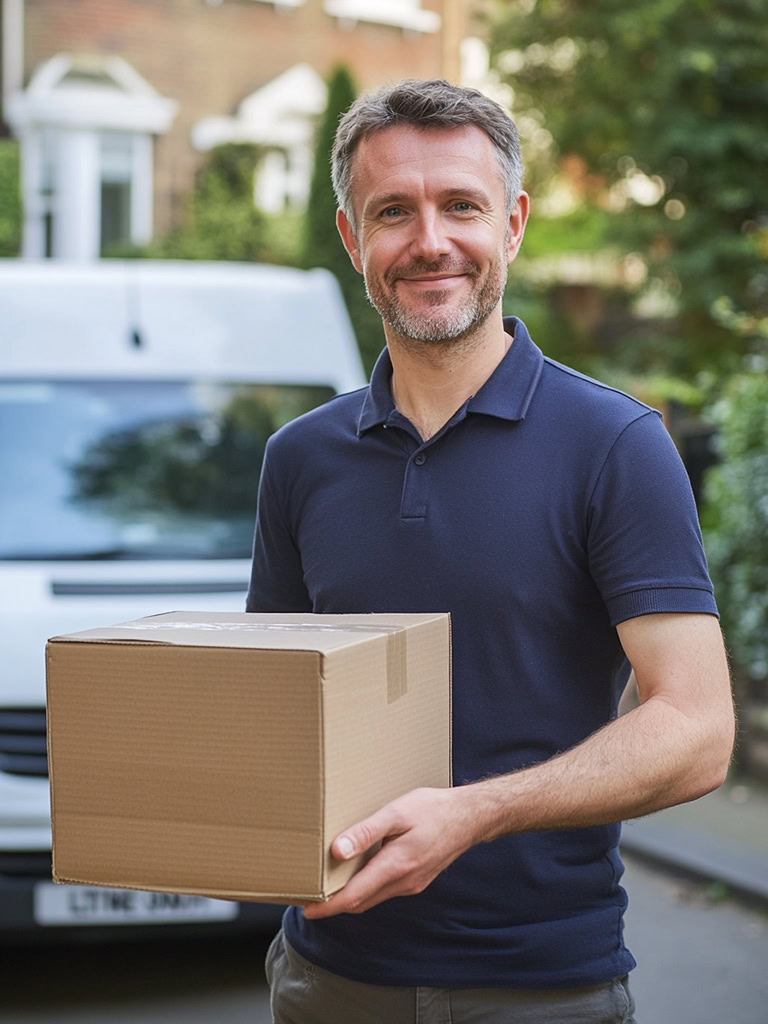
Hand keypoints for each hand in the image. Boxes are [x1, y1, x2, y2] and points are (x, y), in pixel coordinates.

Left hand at [302, 786, 478, 918]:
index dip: (327, 906)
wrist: (469, 817)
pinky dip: (367, 888)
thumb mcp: (397, 813)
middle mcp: (403, 882)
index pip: (354, 896)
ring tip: (328, 885)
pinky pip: (385, 890)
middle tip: (309, 898)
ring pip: (373, 898)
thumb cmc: (433, 809)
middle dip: (334, 904)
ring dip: (350, 897)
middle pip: (361, 902)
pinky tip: (359, 873)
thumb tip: (337, 851)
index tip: (306, 909)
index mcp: (396, 866)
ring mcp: (412, 884)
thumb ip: (366, 832)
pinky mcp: (417, 880)